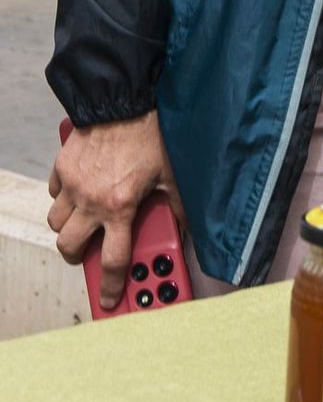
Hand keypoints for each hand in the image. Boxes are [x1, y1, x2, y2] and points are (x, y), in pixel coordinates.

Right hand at [49, 115, 184, 309]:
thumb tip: (188, 228)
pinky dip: (64, 198)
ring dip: (68, 227)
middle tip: (88, 253)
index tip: (109, 301)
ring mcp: (74, 185)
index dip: (111, 287)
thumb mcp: (173, 174)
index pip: (113, 260)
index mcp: (120, 207)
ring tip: (84, 223)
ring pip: (57, 222)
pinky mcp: (63, 167)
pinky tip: (80, 192)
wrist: (123, 100)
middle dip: (77, 256)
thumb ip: (179, 206)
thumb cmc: (150, 136)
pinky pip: (55, 193)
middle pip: (70, 247)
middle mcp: (92, 201)